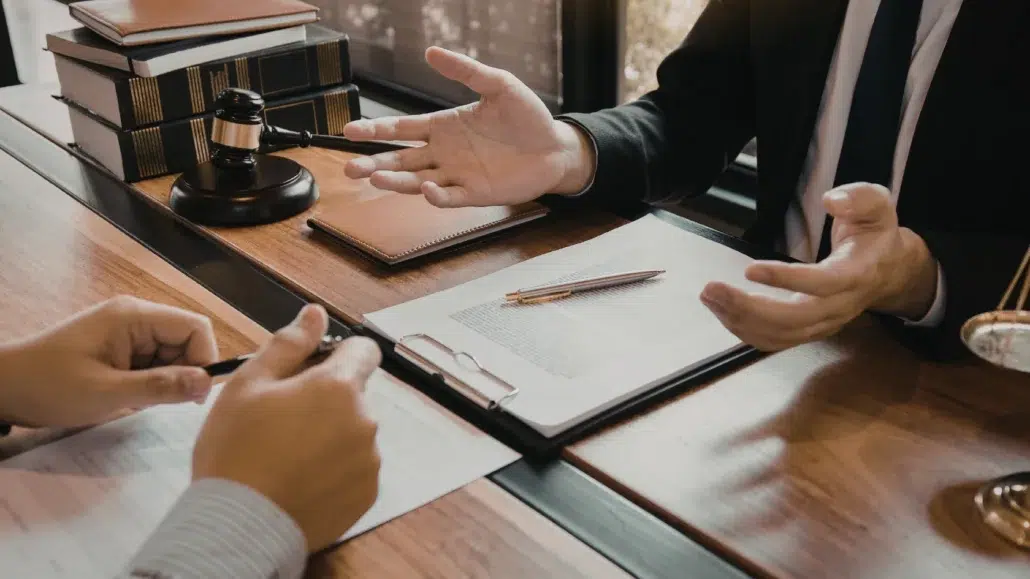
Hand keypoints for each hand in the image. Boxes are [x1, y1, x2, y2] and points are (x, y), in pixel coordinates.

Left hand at [0, 296, 216, 427]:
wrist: (2, 388)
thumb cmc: (50, 387)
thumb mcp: (107, 392)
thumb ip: (160, 387)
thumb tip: (207, 383)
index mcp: (134, 316)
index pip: (195, 327)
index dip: (204, 358)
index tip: (193, 394)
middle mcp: (134, 317)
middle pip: (185, 340)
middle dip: (183, 372)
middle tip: (162, 402)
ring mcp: (125, 331)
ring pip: (170, 354)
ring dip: (164, 380)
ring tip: (137, 400)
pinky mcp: (117, 347)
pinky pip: (152, 361)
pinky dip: (149, 382)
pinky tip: (127, 396)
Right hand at [192, 304, 382, 552]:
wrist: (237, 525)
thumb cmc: (236, 450)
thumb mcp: (249, 384)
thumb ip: (289, 343)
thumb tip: (316, 313)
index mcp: (339, 387)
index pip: (364, 351)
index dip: (339, 354)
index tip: (313, 370)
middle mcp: (365, 421)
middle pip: (355, 395)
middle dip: (327, 400)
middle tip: (284, 420)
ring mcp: (369, 460)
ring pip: (355, 433)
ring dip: (332, 435)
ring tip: (289, 455)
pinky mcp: (367, 494)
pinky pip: (356, 469)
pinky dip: (335, 469)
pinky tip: (301, 479)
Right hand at [342, 46, 594, 206]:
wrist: (555, 148)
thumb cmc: (526, 116)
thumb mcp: (499, 85)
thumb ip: (466, 71)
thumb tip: (431, 53)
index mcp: (443, 126)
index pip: (401, 128)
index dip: (375, 130)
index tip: (350, 131)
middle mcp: (443, 153)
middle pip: (400, 159)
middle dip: (374, 162)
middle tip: (351, 168)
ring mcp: (457, 175)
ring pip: (416, 181)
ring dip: (396, 181)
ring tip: (375, 178)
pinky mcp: (475, 194)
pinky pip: (449, 197)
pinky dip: (436, 195)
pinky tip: (428, 189)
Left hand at [700, 183, 938, 350]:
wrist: (889, 271)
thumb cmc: (876, 234)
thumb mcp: (879, 205)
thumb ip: (859, 198)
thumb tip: (832, 200)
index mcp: (856, 274)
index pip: (822, 283)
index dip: (787, 280)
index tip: (750, 269)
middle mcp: (840, 306)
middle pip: (794, 320)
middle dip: (748, 308)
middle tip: (711, 289)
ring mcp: (825, 323)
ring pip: (780, 335)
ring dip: (739, 320)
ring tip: (709, 297)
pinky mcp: (810, 331)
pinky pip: (775, 340)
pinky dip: (745, 329)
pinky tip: (722, 310)